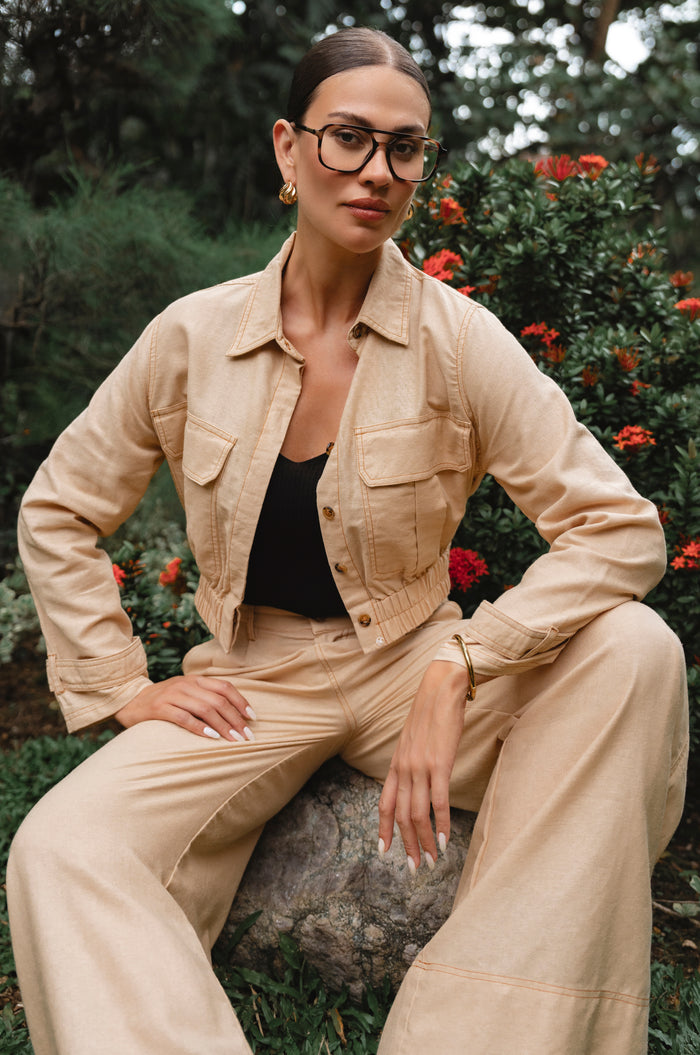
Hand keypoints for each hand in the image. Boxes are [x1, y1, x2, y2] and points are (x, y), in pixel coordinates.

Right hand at [115, 675, 256, 742]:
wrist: (129, 701)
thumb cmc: (164, 702)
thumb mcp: (186, 695)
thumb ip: (205, 698)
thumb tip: (235, 715)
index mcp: (195, 680)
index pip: (225, 687)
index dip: (241, 702)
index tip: (253, 719)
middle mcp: (185, 685)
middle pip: (218, 700)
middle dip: (235, 720)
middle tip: (247, 737)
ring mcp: (172, 695)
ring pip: (204, 708)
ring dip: (223, 726)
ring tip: (234, 740)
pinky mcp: (159, 708)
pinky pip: (184, 717)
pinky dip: (200, 727)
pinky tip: (212, 737)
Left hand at [378, 660, 473, 870]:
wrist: (441, 690)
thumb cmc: (431, 715)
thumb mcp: (413, 741)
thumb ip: (411, 763)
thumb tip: (416, 783)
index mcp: (396, 764)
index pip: (385, 804)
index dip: (384, 830)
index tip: (385, 852)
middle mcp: (404, 769)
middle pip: (401, 816)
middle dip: (407, 845)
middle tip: (415, 868)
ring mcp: (420, 767)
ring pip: (418, 814)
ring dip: (424, 842)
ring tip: (432, 861)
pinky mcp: (440, 764)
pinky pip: (438, 801)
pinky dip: (441, 824)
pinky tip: (444, 840)